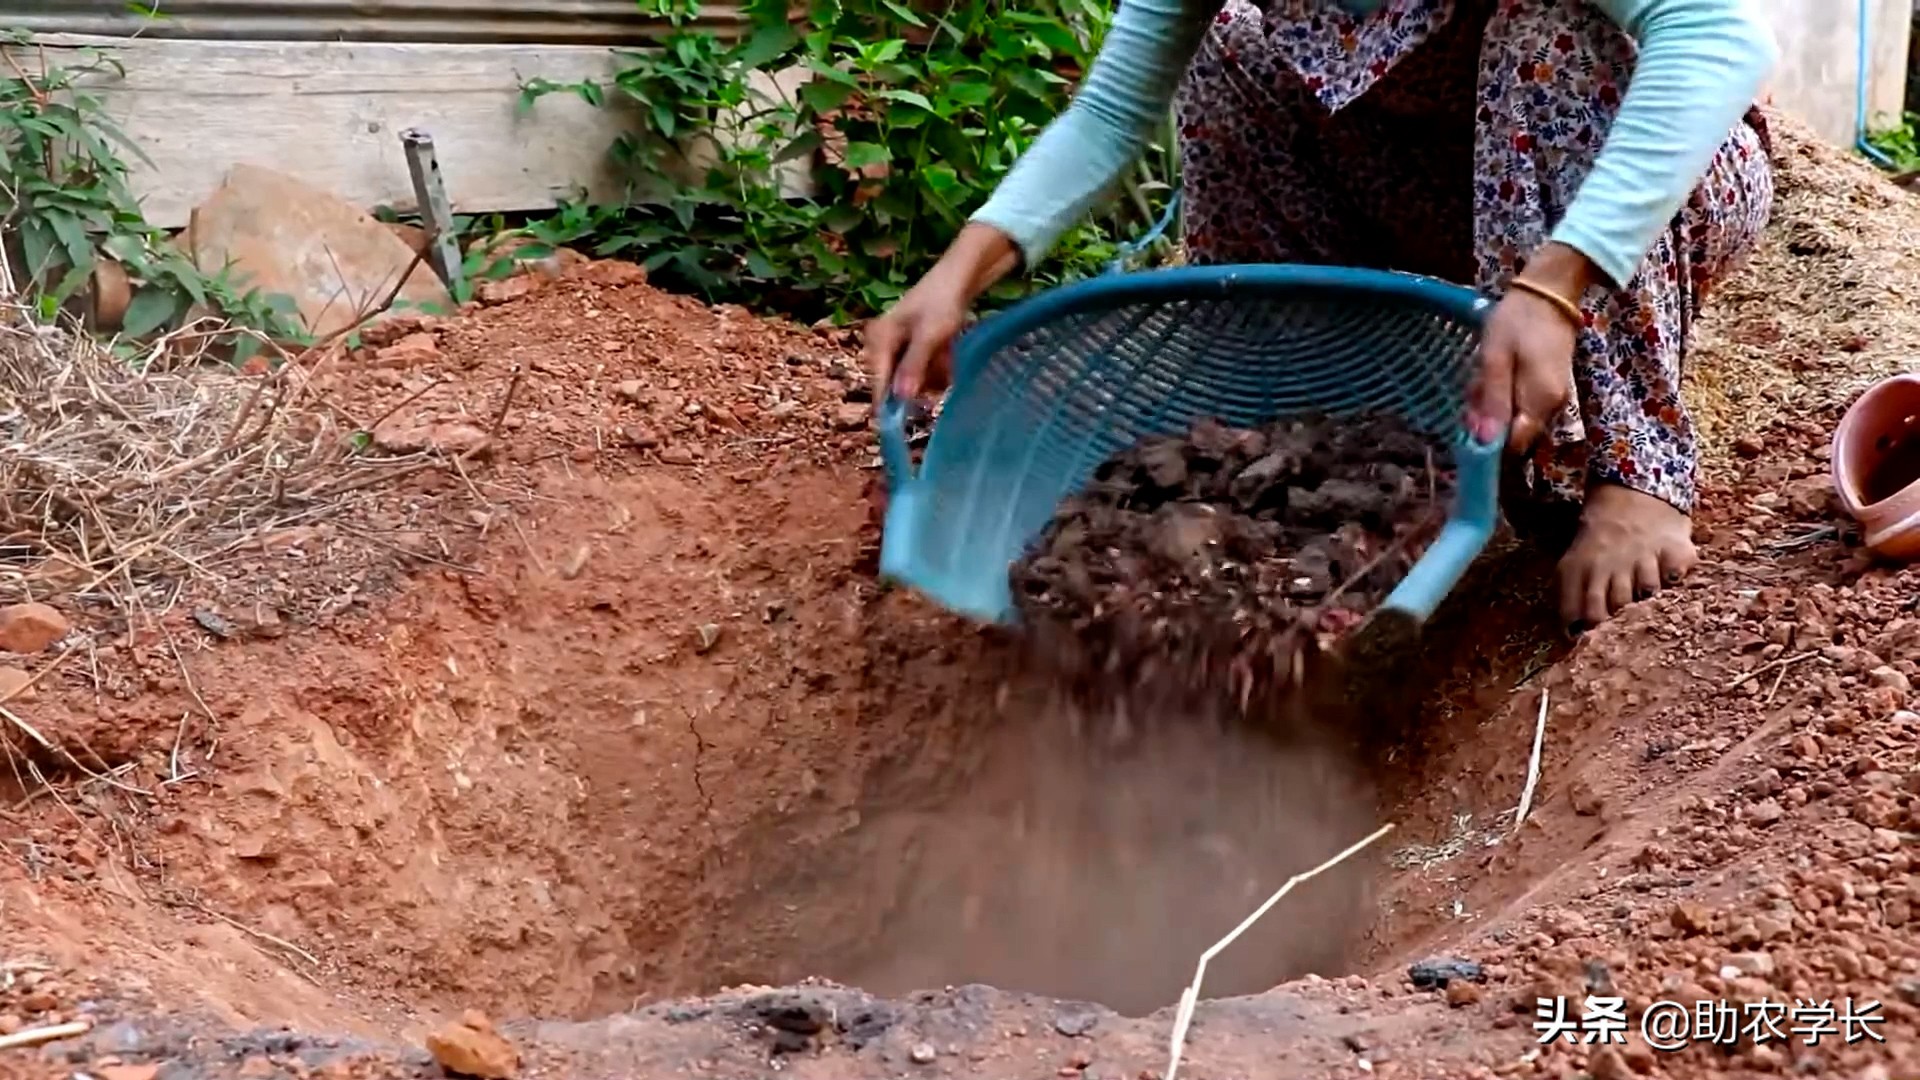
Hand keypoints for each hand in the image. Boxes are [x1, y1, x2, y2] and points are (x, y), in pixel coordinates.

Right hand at [863, 269, 969, 401]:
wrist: (959, 278)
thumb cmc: (941, 303)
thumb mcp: (929, 336)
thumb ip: (914, 366)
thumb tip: (901, 398)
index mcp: (879, 340)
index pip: (879, 382)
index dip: (889, 405)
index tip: (897, 428)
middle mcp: (883, 345)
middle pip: (897, 383)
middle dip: (922, 382)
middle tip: (941, 370)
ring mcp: (899, 347)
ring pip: (913, 378)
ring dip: (934, 374)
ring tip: (947, 354)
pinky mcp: (914, 348)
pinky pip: (923, 370)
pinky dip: (938, 366)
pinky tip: (947, 353)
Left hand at [1468, 243, 1596, 452]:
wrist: (1549, 291)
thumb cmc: (1517, 321)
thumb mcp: (1495, 359)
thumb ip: (1492, 401)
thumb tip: (1485, 443)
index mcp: (1540, 402)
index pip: (1514, 445)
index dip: (1489, 445)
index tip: (1467, 425)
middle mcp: (1552, 407)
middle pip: (1513, 433)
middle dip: (1486, 419)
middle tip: (1472, 388)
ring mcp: (1553, 397)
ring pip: (1514, 417)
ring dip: (1491, 404)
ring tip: (1480, 376)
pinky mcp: (1549, 386)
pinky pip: (1520, 402)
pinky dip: (1501, 393)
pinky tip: (1491, 372)